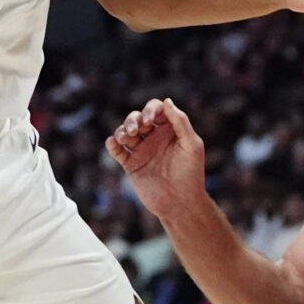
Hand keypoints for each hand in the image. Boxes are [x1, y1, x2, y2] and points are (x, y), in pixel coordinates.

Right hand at [107, 99, 208, 221]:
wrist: (180, 203)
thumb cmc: (191, 173)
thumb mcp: (191, 145)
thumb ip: (180, 122)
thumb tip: (166, 101)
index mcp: (170, 130)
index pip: (157, 110)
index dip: (150, 110)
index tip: (150, 121)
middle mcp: (154, 138)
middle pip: (137, 118)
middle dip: (133, 120)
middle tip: (136, 131)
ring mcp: (142, 151)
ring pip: (125, 132)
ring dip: (122, 130)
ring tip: (126, 138)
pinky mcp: (131, 165)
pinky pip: (117, 151)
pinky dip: (112, 144)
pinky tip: (113, 143)